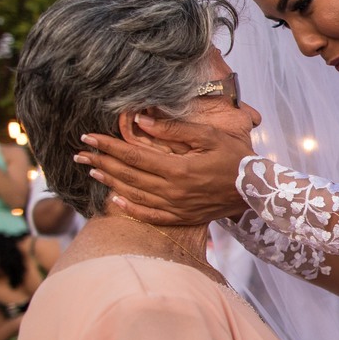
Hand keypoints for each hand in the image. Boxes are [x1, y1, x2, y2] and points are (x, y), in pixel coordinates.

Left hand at [75, 114, 251, 224]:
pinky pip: (151, 216)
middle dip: (101, 161)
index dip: (108, 146)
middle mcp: (173, 191)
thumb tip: (140, 122)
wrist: (258, 190)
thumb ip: (173, 130)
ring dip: (111, 181)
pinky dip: (131, 209)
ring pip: (135, 195)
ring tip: (93, 170)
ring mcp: (177, 207)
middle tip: (80, 152)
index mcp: (178, 169)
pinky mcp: (183, 217)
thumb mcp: (209, 136)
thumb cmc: (236, 158)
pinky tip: (116, 200)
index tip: (88, 137)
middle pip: (128, 175)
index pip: (133, 156)